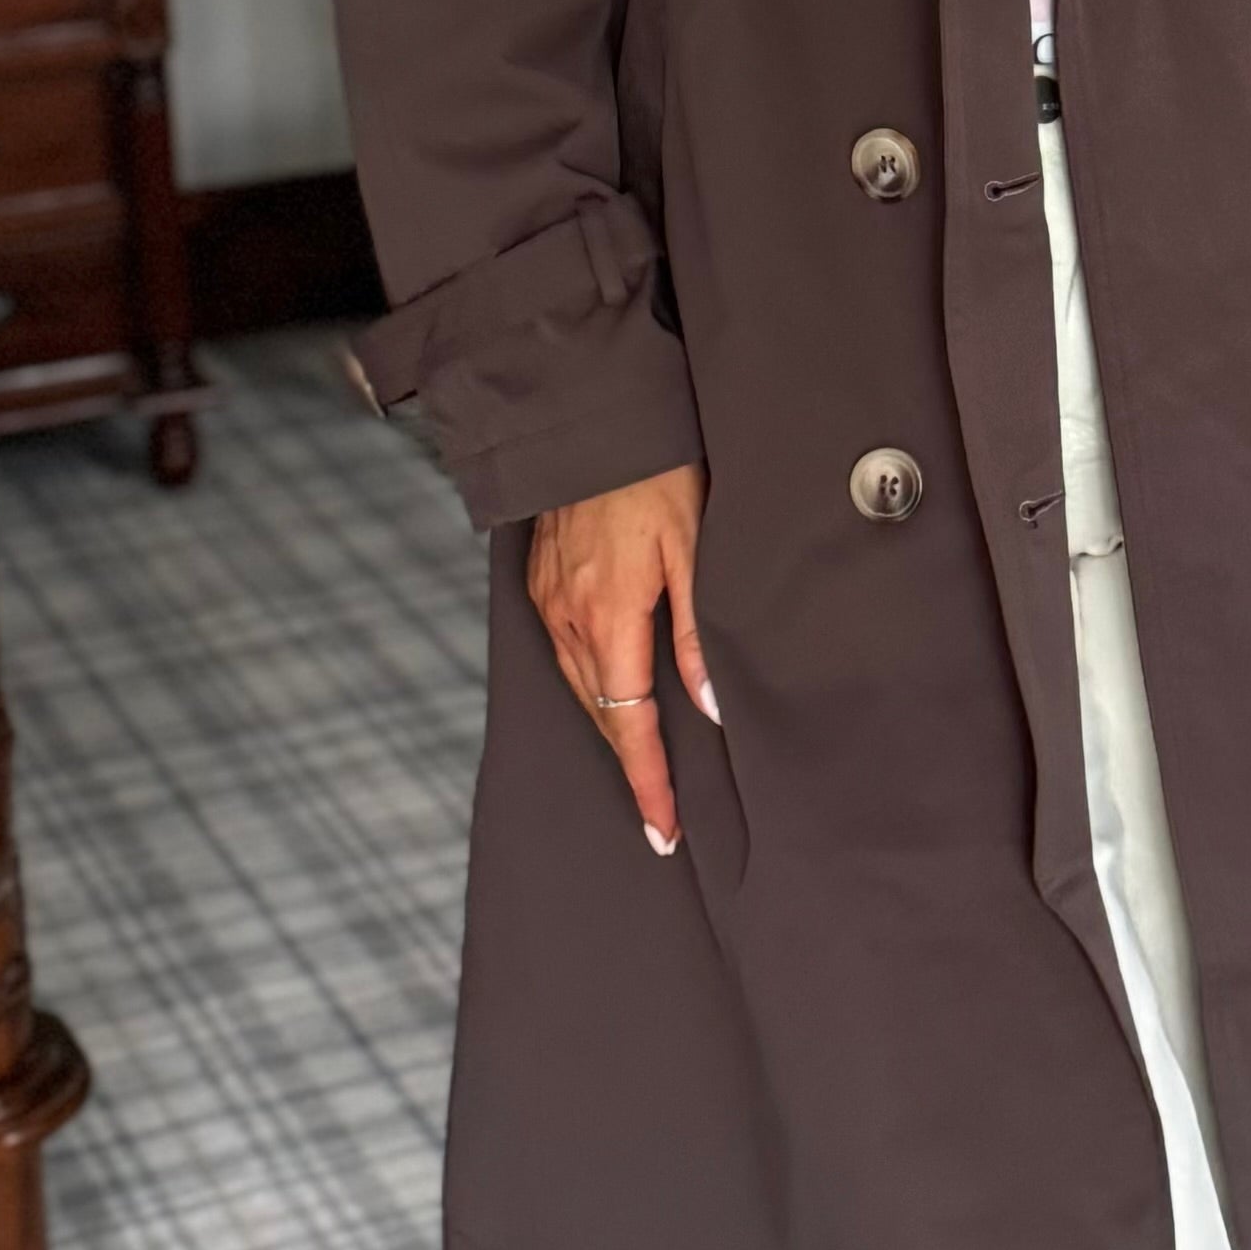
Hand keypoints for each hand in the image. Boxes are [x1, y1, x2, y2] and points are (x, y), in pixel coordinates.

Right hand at [528, 465, 714, 854]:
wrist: (592, 418)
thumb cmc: (653, 475)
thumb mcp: (693, 548)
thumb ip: (697, 632)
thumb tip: (709, 706)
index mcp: (608, 617)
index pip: (632, 724)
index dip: (649, 782)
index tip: (663, 830)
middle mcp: (567, 619)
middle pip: (601, 717)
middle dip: (631, 769)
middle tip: (660, 820)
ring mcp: (548, 601)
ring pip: (581, 689)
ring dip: (611, 732)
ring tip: (641, 771)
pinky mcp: (542, 582)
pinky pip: (566, 655)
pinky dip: (592, 690)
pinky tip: (611, 699)